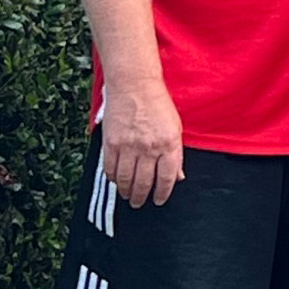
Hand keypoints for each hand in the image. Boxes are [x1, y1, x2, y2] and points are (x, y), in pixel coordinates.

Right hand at [99, 75, 184, 207]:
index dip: (163, 193)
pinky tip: (116, 181)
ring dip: (126, 191)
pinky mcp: (111, 143)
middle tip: (140, 203)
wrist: (134, 86)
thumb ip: (176, 154)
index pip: (167, 178)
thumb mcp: (175, 128)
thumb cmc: (158, 105)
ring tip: (127, 196)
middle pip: (144, 182)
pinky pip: (110, 168)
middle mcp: (149, 148)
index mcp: (169, 144)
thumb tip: (177, 177)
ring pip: (126, 179)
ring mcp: (128, 146)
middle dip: (142, 197)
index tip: (159, 200)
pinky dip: (113, 178)